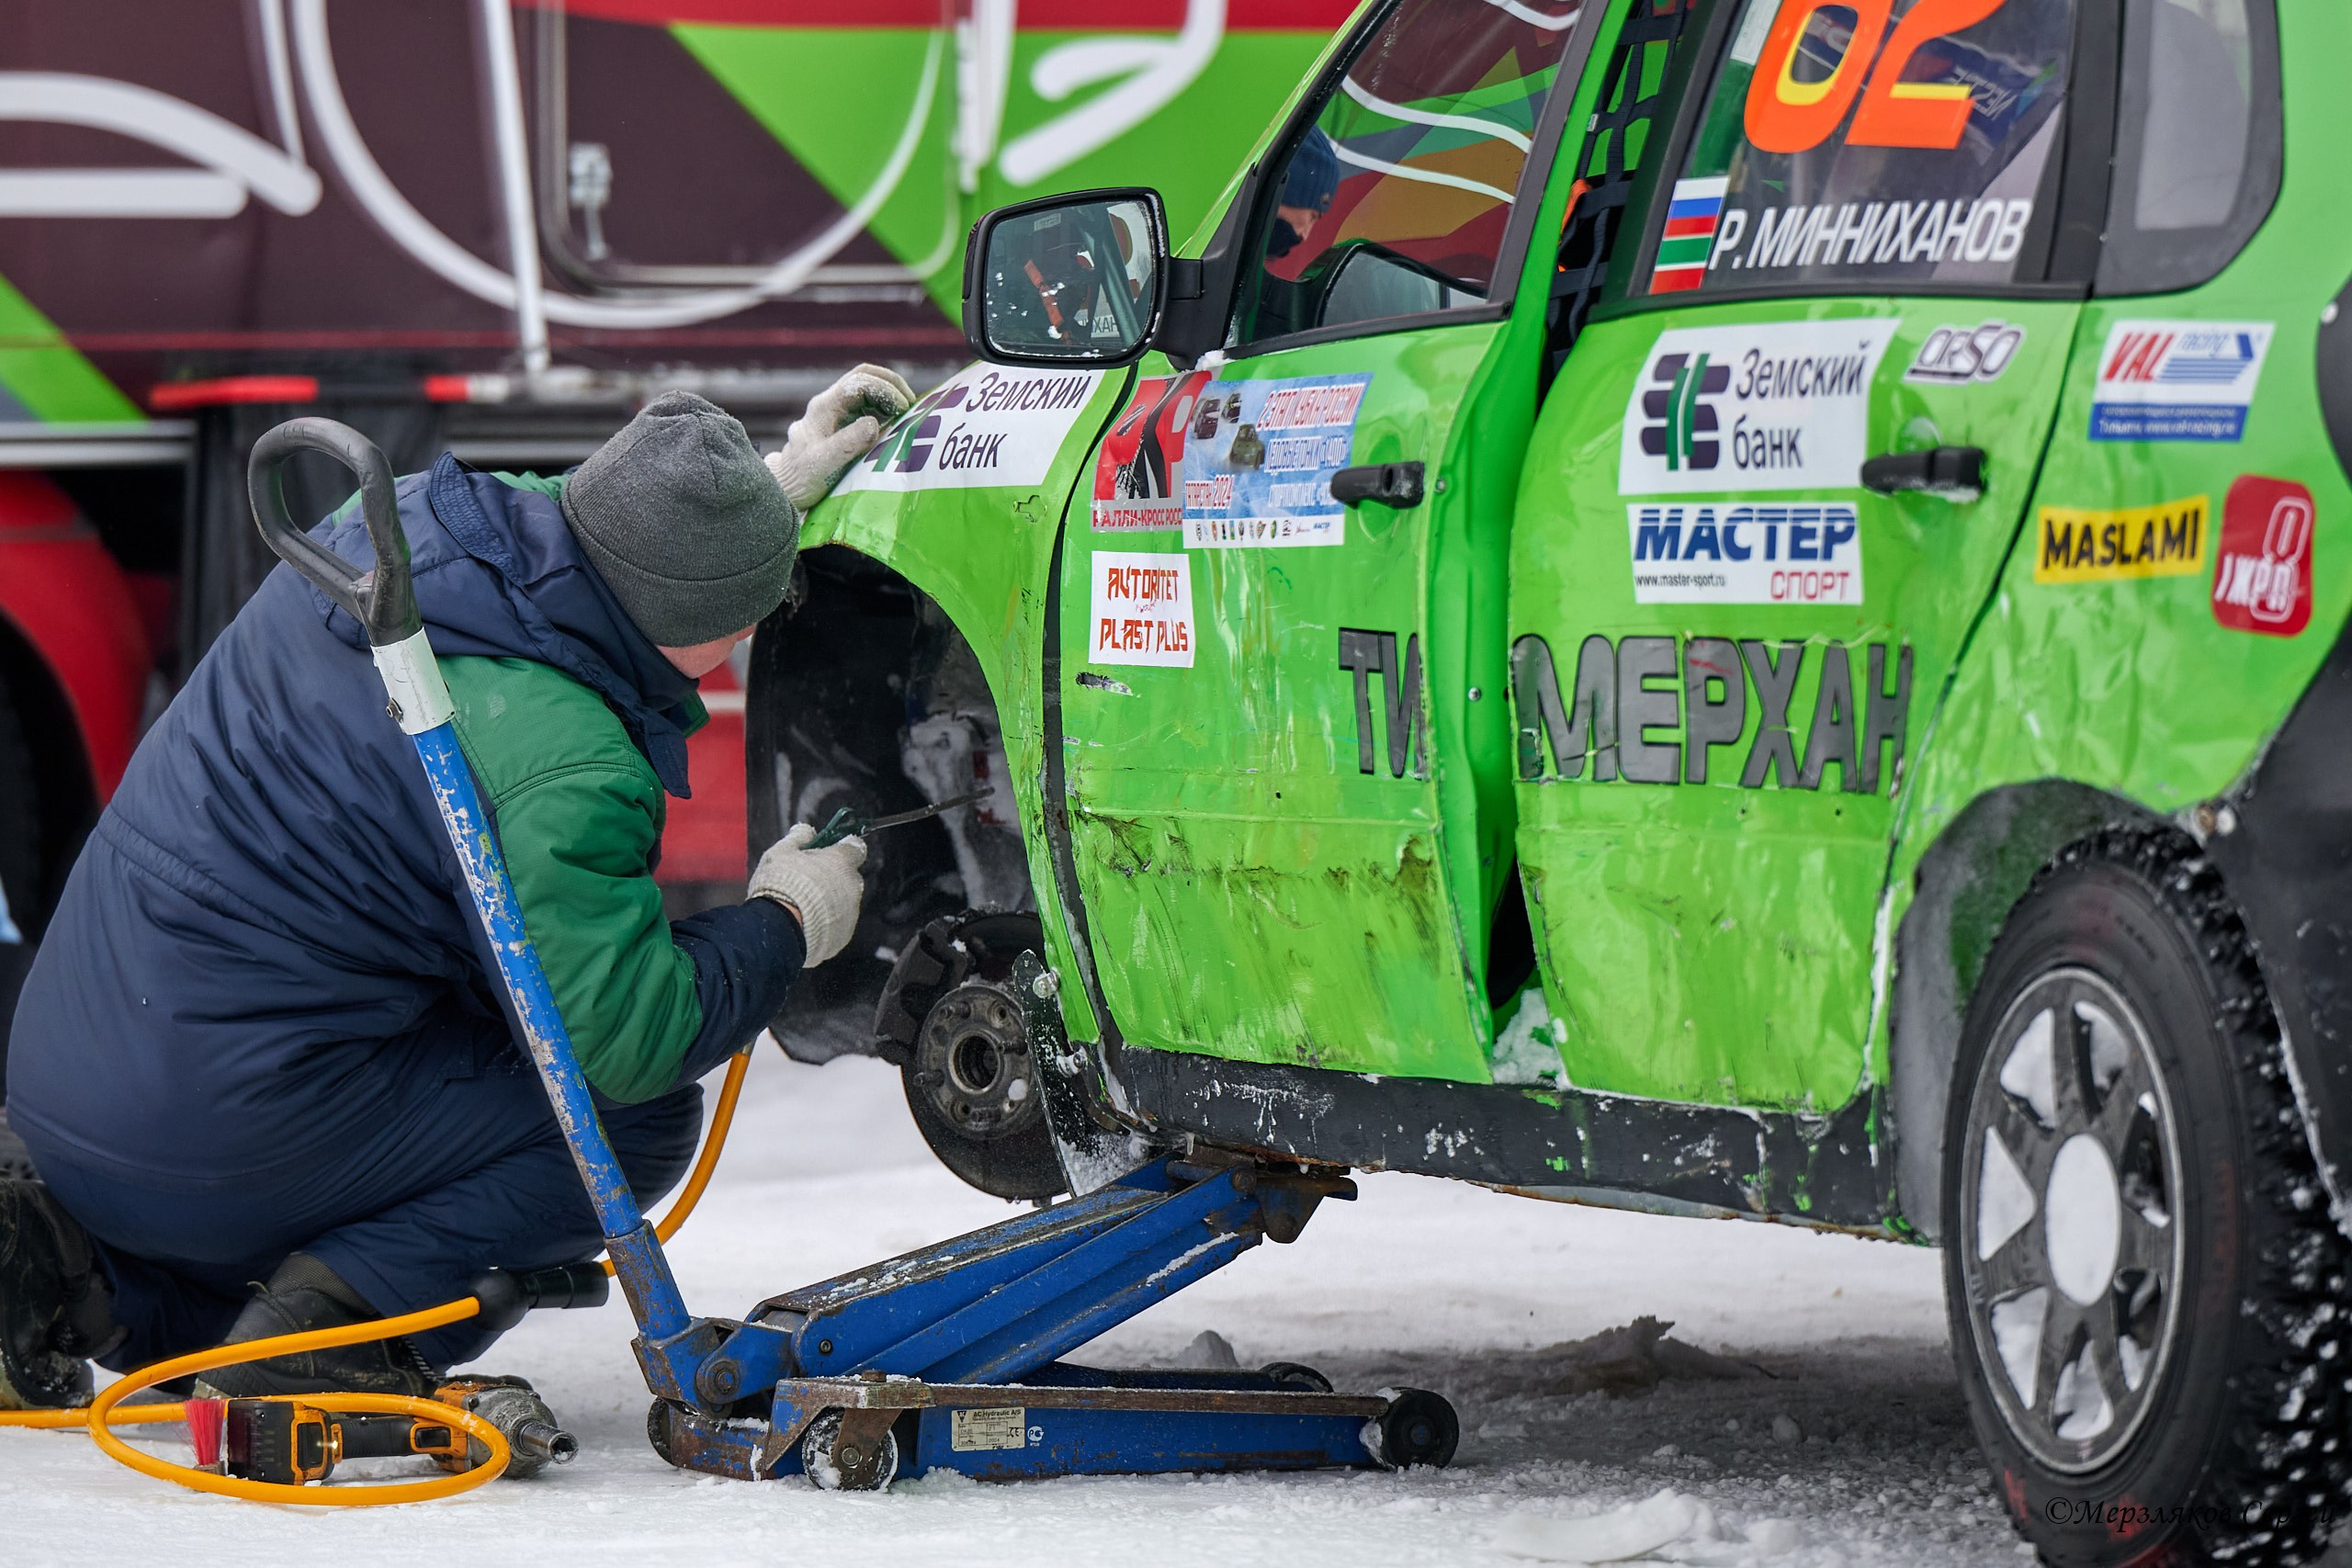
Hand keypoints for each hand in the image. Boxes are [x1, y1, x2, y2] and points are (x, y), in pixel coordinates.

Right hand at [749, 822, 867, 966]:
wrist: (778, 930)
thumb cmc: (780, 886)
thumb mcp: (781, 852)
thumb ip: (798, 838)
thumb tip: (805, 830)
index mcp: (841, 861)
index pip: (855, 847)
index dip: (842, 848)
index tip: (829, 850)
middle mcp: (852, 886)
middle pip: (849, 876)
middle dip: (833, 876)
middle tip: (808, 879)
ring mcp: (851, 912)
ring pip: (844, 900)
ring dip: (830, 900)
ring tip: (803, 905)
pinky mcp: (844, 934)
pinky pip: (838, 922)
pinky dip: (827, 921)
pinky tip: (806, 922)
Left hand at [764, 364, 918, 509]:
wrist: (786, 487)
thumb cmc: (803, 477)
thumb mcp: (825, 463)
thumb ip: (849, 442)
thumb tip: (874, 424)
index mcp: (824, 407)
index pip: (859, 381)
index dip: (885, 390)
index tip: (903, 409)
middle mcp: (830, 403)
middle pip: (864, 376)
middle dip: (892, 385)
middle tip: (913, 403)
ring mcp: (836, 411)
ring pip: (867, 388)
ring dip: (890, 395)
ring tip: (909, 413)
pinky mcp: (843, 422)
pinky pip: (867, 405)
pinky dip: (885, 408)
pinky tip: (897, 423)